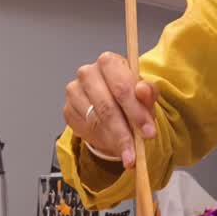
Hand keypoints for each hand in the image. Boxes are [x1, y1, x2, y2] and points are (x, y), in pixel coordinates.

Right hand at [63, 52, 158, 168]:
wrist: (113, 105)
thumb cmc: (130, 96)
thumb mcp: (146, 94)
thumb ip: (147, 92)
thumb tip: (142, 90)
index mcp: (109, 62)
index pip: (121, 87)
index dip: (136, 112)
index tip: (148, 132)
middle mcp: (88, 73)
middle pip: (107, 107)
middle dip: (125, 132)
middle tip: (137, 149)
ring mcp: (74, 91)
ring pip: (96, 121)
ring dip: (114, 141)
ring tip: (128, 153)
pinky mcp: (68, 109)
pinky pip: (85, 129)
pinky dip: (102, 141)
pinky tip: (114, 146)